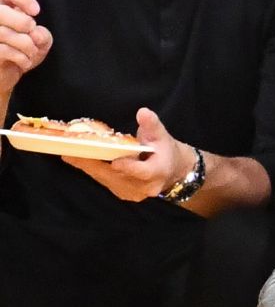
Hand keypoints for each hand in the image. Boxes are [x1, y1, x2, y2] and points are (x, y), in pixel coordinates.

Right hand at [0, 0, 50, 97]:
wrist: (7, 76)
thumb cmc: (22, 53)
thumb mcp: (40, 43)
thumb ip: (43, 35)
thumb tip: (35, 33)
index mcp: (3, 6)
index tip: (36, 12)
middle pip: (0, 11)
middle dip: (22, 23)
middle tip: (30, 33)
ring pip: (3, 32)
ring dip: (25, 45)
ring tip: (31, 52)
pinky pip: (3, 50)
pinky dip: (21, 58)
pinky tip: (25, 62)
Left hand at [60, 108, 191, 201]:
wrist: (172, 172)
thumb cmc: (166, 151)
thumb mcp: (163, 136)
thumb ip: (152, 125)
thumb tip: (143, 112)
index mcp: (158, 172)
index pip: (142, 171)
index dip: (128, 167)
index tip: (114, 161)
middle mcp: (144, 187)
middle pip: (115, 175)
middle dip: (93, 164)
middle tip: (71, 153)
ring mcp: (132, 192)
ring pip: (106, 179)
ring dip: (88, 166)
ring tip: (69, 154)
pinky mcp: (123, 194)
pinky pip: (105, 181)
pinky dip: (92, 170)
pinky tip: (79, 160)